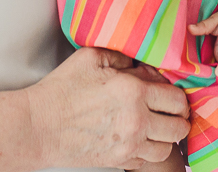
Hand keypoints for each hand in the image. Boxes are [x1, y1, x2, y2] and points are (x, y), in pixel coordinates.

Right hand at [27, 47, 189, 169]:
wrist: (38, 126)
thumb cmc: (61, 90)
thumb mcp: (91, 58)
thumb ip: (123, 57)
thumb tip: (143, 65)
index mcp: (132, 91)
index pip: (176, 98)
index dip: (178, 95)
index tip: (170, 95)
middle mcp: (136, 120)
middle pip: (179, 126)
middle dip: (178, 117)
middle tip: (168, 111)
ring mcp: (128, 144)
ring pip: (168, 147)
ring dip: (166, 137)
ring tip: (156, 126)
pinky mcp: (119, 161)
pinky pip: (149, 161)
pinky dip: (149, 152)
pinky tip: (140, 139)